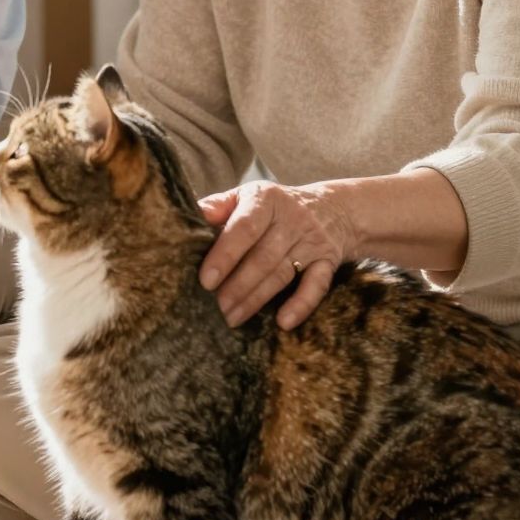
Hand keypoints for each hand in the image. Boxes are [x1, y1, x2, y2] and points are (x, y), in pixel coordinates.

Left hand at [198, 180, 353, 328]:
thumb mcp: (248, 197)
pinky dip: (301, 305)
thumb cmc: (274, 207)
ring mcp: (312, 241)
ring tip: (233, 318)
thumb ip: (218, 207)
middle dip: (237, 285)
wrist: (333, 208)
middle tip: (216, 307)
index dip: (225, 255)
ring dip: (256, 299)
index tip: (205, 280)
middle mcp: (291, 218)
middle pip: (263, 256)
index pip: (244, 227)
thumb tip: (186, 216)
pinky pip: (317, 285)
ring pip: (283, 273)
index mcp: (265, 199)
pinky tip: (283, 322)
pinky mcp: (328, 261)